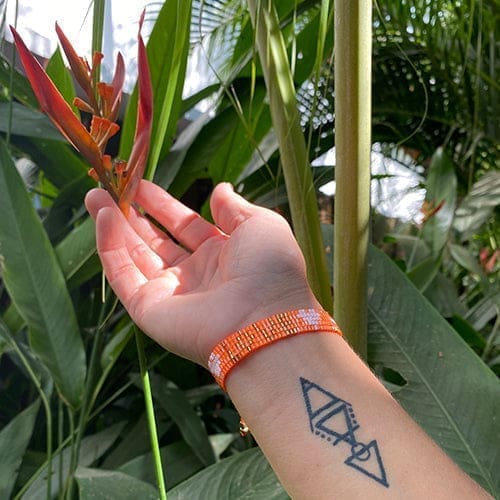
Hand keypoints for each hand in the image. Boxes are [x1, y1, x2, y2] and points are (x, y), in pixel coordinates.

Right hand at [85, 180, 318, 365]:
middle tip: (107, 188)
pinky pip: (124, 275)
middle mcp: (196, 275)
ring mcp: (172, 294)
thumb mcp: (260, 224)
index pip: (185, 225)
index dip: (162, 205)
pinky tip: (103, 218)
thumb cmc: (271, 268)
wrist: (265, 319)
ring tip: (94, 197)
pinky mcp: (150, 310)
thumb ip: (234, 207)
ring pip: (135, 256)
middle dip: (131, 215)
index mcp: (223, 255)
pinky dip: (110, 247)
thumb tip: (220, 189)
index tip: (139, 183)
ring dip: (113, 226)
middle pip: (155, 241)